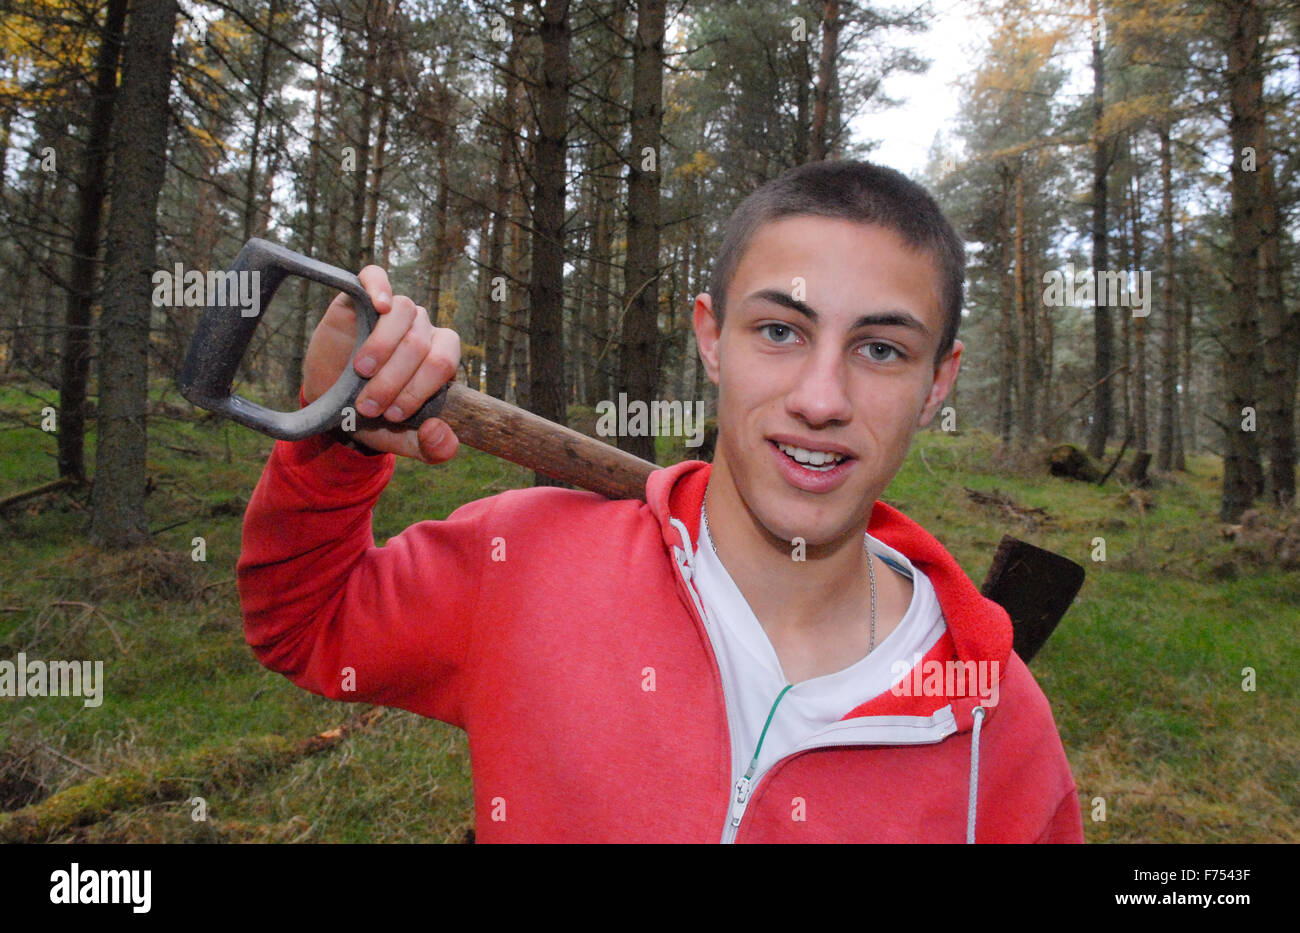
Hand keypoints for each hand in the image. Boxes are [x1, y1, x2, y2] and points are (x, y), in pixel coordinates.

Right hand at [302, 265, 459, 462]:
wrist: (330, 407)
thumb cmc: (373, 418)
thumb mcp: (403, 441)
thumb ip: (433, 448)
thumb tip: (440, 431)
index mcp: (439, 358)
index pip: (445, 361)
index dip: (421, 387)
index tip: (394, 414)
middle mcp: (422, 330)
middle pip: (421, 343)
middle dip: (395, 379)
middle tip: (368, 405)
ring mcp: (393, 312)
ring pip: (405, 313)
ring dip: (383, 347)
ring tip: (361, 372)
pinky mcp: (361, 296)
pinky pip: (377, 276)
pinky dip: (380, 287)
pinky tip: (378, 305)